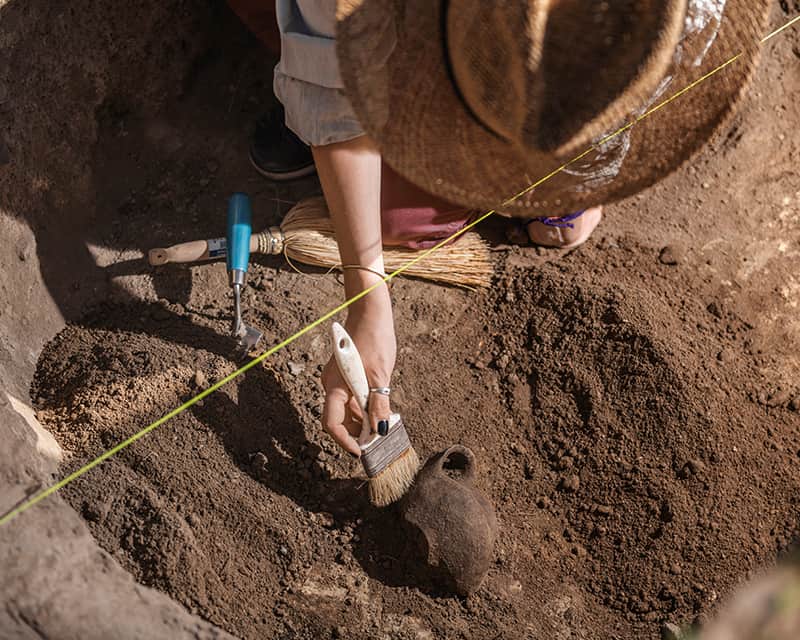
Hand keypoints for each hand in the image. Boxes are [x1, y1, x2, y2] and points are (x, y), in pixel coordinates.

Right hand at [321, 283, 395, 456]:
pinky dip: (362, 408)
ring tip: (381, 428)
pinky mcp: (346, 375)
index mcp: (334, 386)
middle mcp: (331, 385)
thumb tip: (379, 429)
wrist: (370, 312)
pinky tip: (378, 411)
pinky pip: (351, 398)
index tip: (361, 452)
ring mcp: (337, 380)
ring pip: (346, 410)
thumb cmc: (373, 339)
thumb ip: (378, 403)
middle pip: (338, 419)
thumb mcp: (380, 375)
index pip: (331, 423)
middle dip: (355, 433)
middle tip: (376, 442)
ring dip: (361, 422)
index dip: (344, 441)